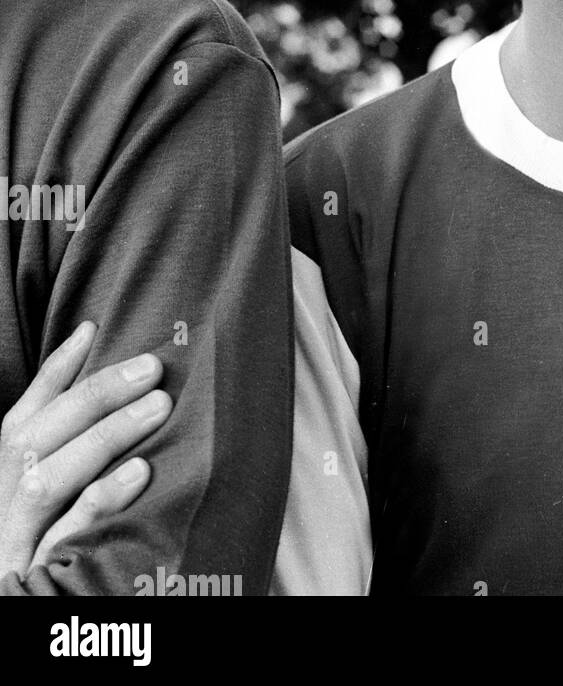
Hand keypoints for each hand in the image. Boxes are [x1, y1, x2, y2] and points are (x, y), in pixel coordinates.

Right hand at [0, 320, 172, 577]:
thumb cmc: (62, 547)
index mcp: (4, 487)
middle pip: (32, 443)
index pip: (21, 421)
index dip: (54, 373)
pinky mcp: (36, 585)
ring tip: (157, 407)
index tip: (94, 330)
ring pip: (44, 484)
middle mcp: (2, 513)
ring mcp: (14, 548)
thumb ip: (75, 434)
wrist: (49, 621)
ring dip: (103, 438)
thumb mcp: (62, 494)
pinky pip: (64, 539)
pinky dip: (99, 502)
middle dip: (93, 398)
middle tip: (152, 369)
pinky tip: (138, 474)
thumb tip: (90, 343)